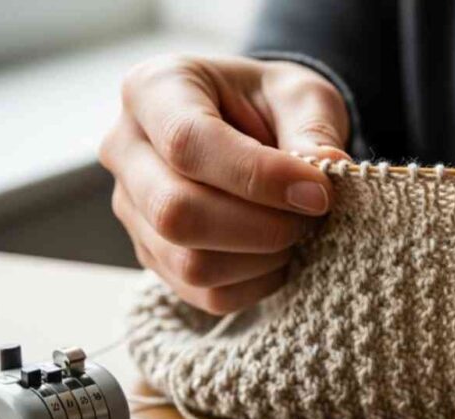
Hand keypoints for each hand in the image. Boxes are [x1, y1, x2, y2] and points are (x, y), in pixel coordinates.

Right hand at [99, 55, 349, 313]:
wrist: (254, 128)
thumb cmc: (273, 104)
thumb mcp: (302, 96)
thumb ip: (313, 130)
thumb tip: (329, 168)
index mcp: (154, 89)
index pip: (188, 142)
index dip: (259, 176)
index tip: (319, 193)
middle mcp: (126, 149)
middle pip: (176, 212)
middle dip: (261, 226)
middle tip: (313, 215)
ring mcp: (132, 208)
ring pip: (188, 262)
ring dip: (261, 259)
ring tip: (298, 231)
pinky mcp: (152, 253)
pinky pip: (203, 292)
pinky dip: (255, 283)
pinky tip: (280, 255)